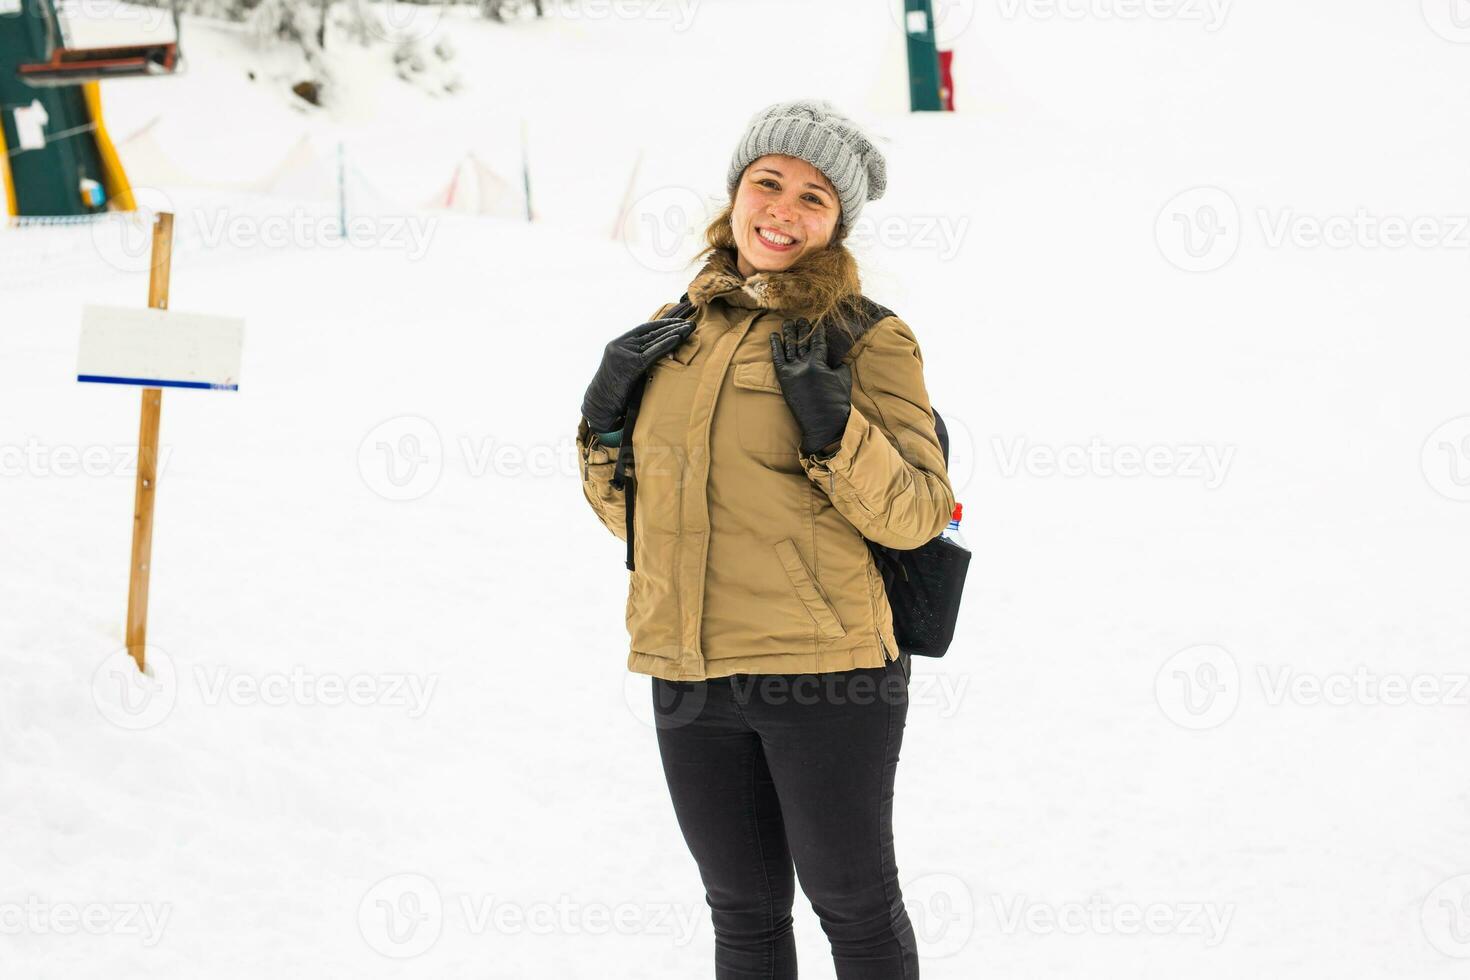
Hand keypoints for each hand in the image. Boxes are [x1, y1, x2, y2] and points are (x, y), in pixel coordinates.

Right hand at [581, 317, 694, 431]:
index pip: (644, 328)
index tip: (677, 321)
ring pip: (654, 340)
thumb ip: (636, 356)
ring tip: (689, 328)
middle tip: (690, 323)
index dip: (662, 323)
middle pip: (652, 333)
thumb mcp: (624, 368)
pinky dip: (667, 344)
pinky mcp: (632, 364)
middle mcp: (621, 345)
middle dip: (672, 327)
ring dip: (674, 333)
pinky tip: (678, 338)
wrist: (601, 403)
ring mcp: (625, 353)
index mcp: (618, 343)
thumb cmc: (613, 390)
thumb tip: (659, 351)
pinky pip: (653, 352)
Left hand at [769, 318, 851, 456]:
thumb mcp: (843, 379)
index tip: (816, 321)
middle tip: (801, 319)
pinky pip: (777, 359)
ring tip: (787, 322)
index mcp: (820, 362)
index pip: (818, 340)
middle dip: (802, 329)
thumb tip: (833, 356)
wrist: (824, 425)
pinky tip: (773, 336)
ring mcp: (792, 372)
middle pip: (802, 341)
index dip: (818, 330)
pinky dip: (774, 347)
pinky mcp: (784, 380)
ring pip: (789, 347)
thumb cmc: (837, 403)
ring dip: (788, 333)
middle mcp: (804, 364)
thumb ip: (838, 364)